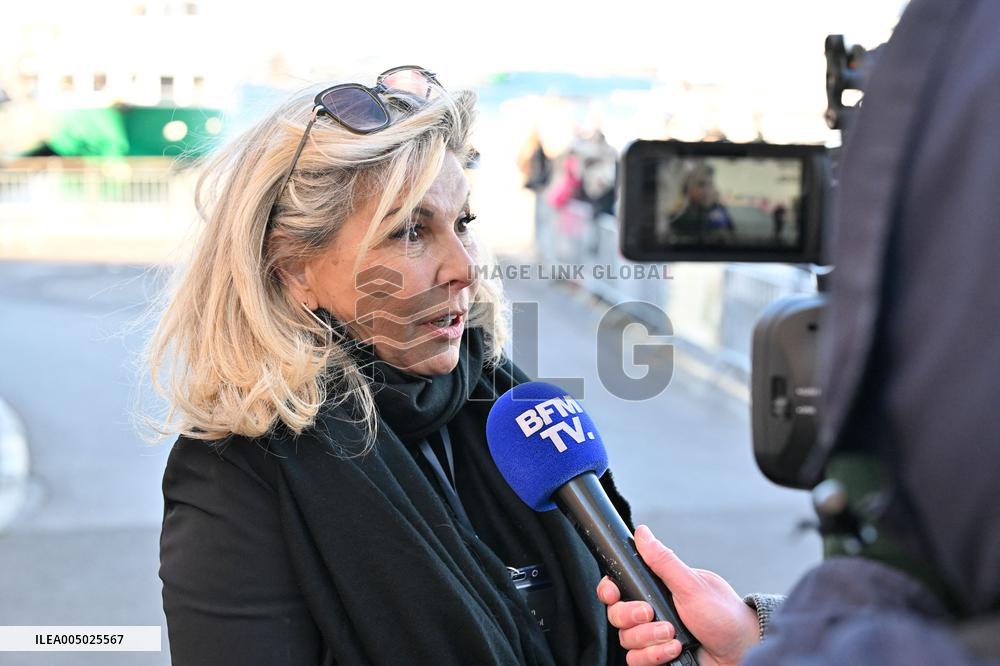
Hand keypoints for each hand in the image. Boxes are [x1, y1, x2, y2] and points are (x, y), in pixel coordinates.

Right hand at [596, 525, 758, 665]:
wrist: (740, 652)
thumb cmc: (723, 615)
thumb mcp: (691, 585)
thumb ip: (663, 561)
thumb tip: (643, 532)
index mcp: (657, 588)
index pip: (619, 586)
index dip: (609, 590)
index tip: (612, 593)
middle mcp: (652, 611)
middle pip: (616, 613)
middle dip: (631, 616)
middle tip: (651, 614)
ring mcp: (653, 636)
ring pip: (625, 639)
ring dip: (649, 638)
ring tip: (673, 635)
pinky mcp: (656, 657)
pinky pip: (635, 660)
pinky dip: (653, 656)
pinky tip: (673, 650)